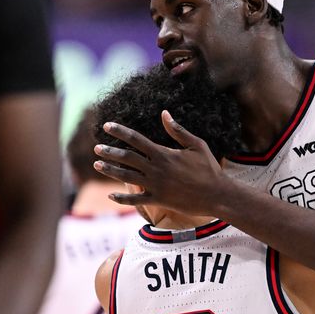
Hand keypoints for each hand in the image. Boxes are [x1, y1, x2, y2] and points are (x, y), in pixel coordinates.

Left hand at [94, 112, 227, 214]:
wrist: (217, 195)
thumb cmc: (209, 168)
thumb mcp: (196, 145)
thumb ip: (178, 130)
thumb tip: (164, 113)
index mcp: (164, 153)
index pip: (136, 139)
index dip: (120, 131)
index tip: (107, 126)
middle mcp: (157, 169)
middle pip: (127, 157)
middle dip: (110, 151)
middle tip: (97, 147)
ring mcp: (156, 186)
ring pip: (127, 177)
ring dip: (110, 170)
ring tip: (97, 164)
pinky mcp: (159, 200)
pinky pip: (136, 200)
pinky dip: (122, 198)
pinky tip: (111, 196)